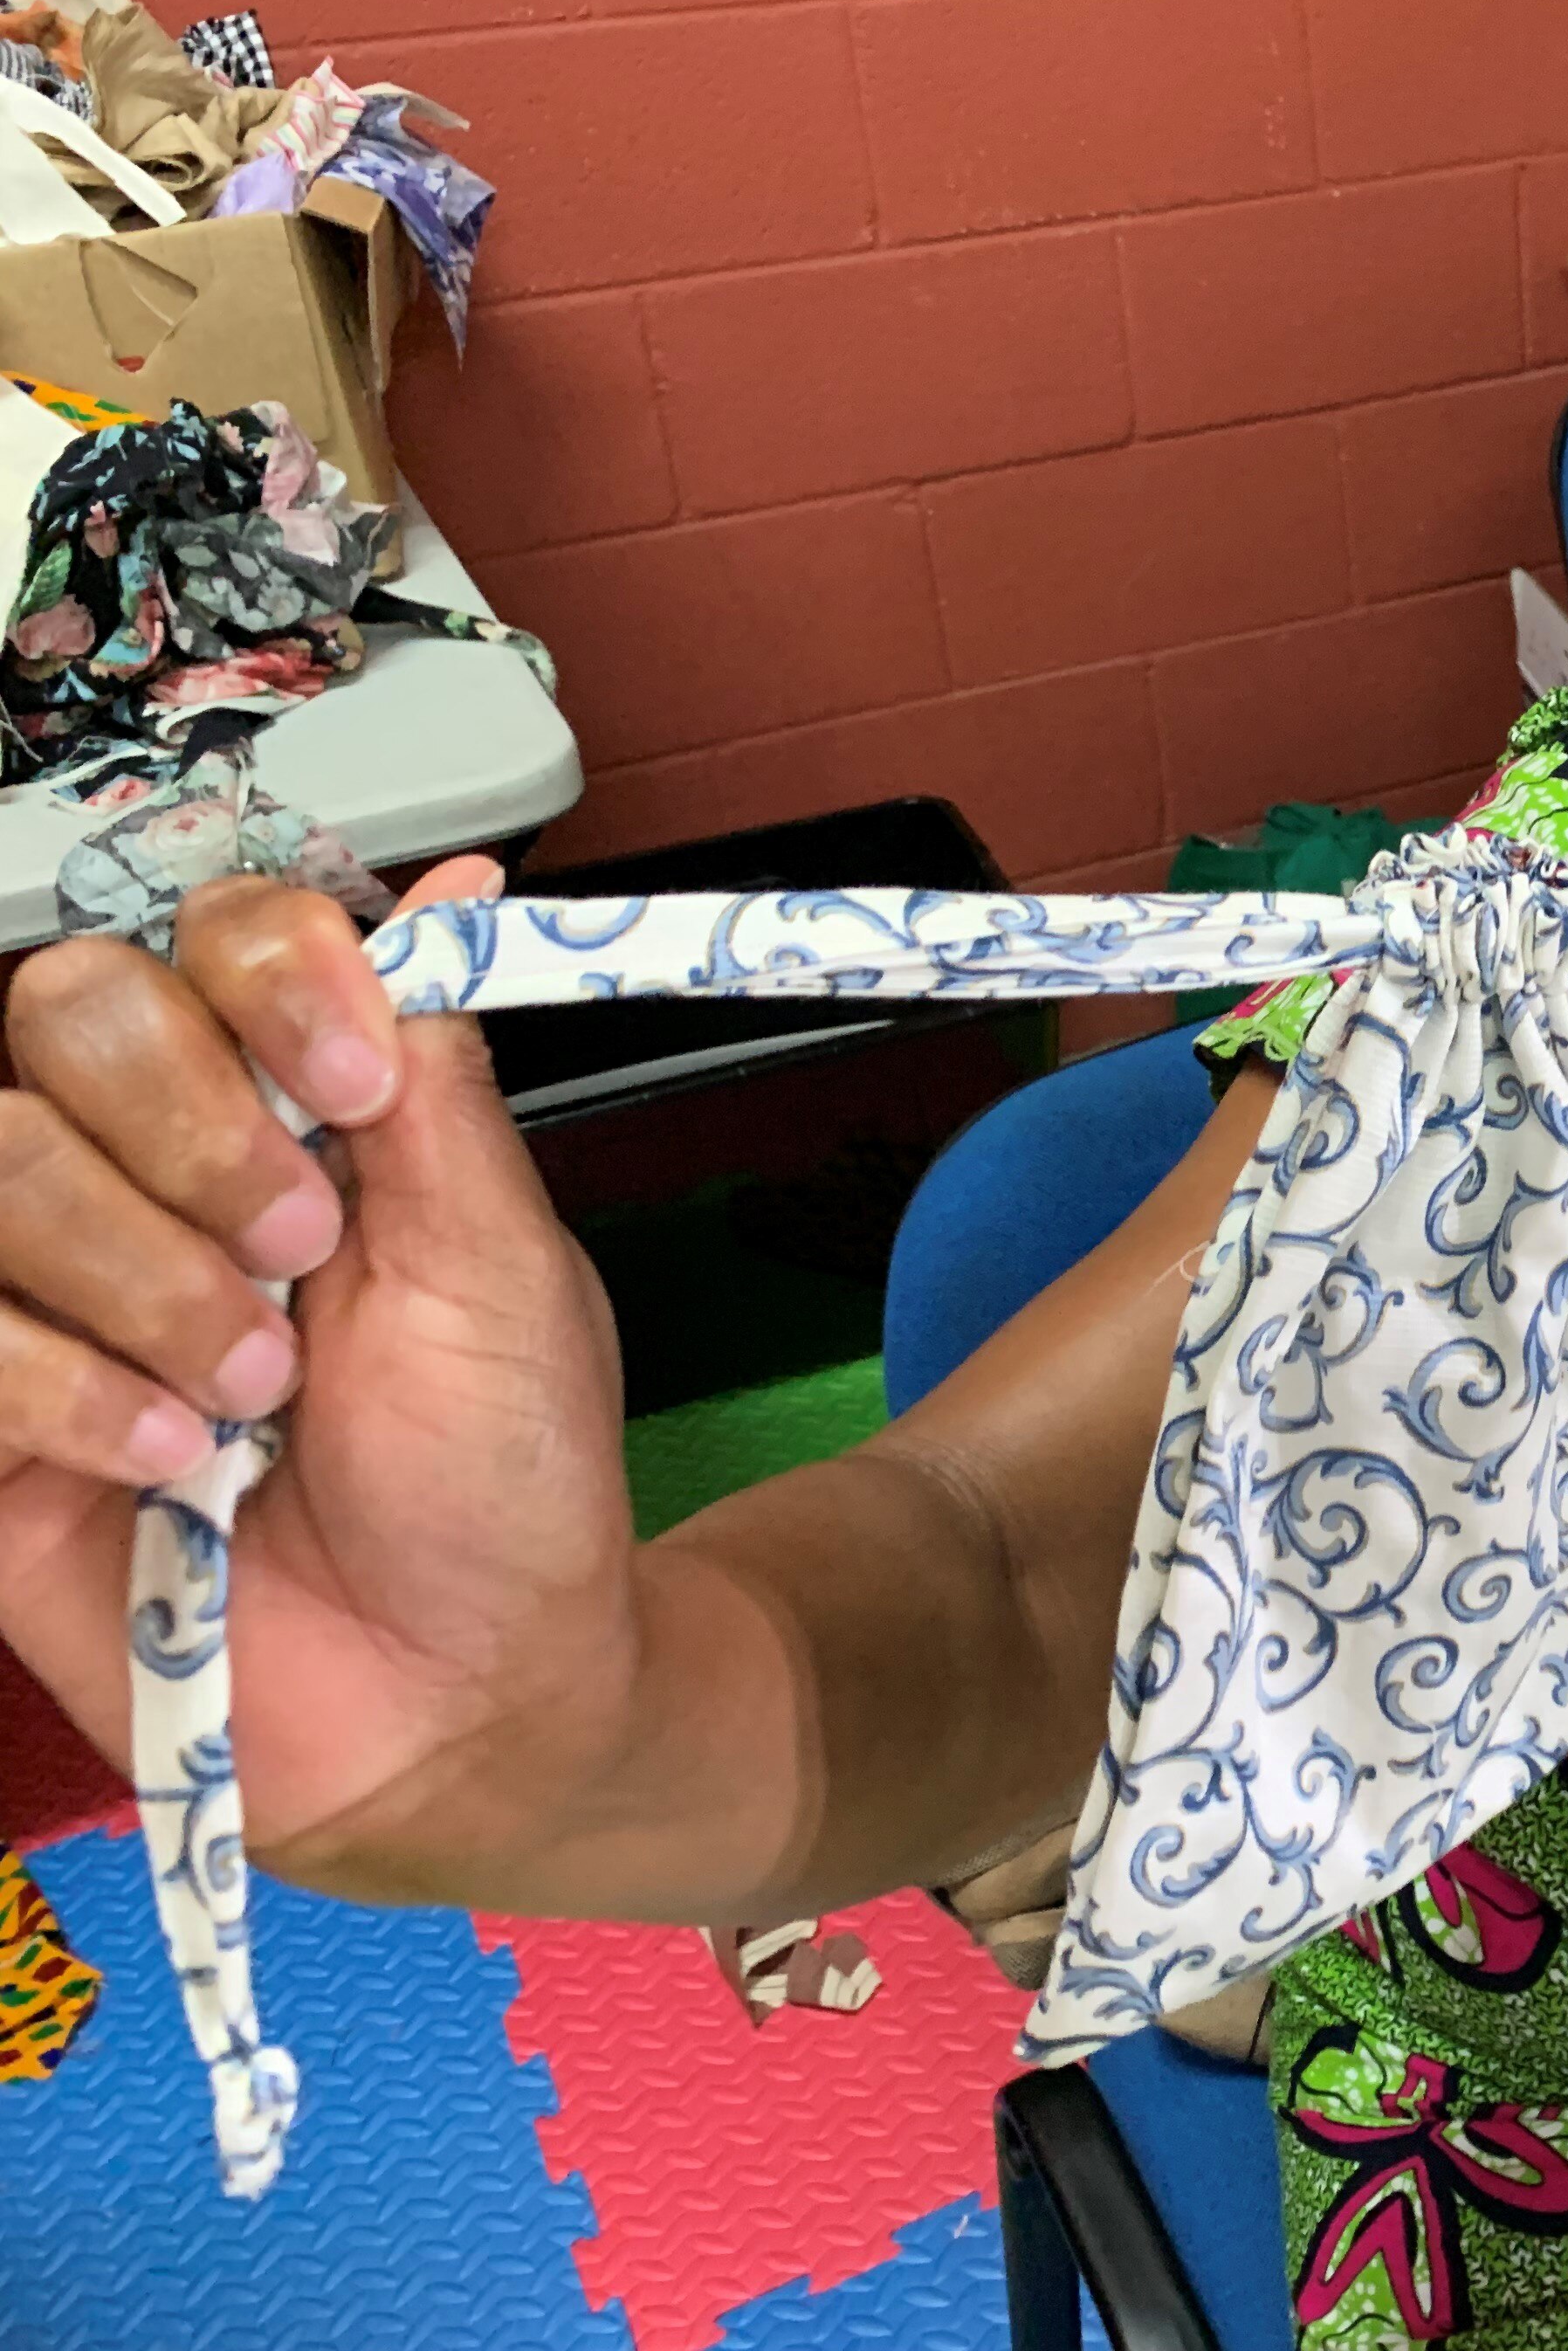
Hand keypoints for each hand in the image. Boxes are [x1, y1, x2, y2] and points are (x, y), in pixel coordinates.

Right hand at [0, 856, 634, 1892]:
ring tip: (252, 1394)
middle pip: (69, 1012)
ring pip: (2, 1160)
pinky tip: (163, 1460)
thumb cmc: (500, 1484)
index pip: (206, 938)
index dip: (264, 979)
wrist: (460, 1690)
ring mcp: (50, 1290)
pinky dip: (65, 1391)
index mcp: (292, 1110)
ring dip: (150, 1279)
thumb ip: (438, 1075)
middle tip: (302, 1260)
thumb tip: (450, 890)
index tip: (353, 1085)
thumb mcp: (504, 1262)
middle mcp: (152, 1173)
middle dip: (199, 1136)